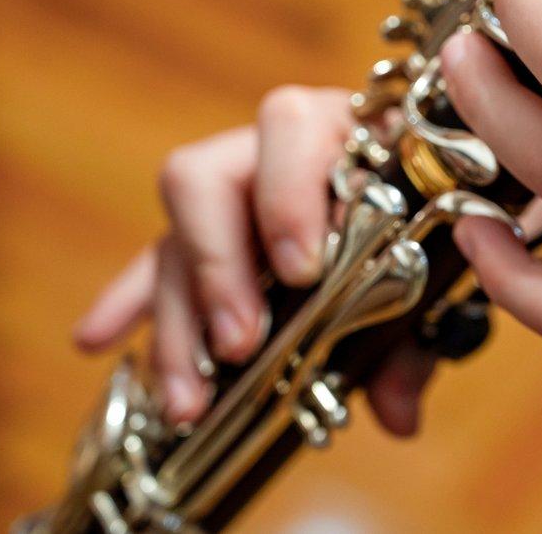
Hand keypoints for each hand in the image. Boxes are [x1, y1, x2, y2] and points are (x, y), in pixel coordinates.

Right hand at [73, 87, 435, 432]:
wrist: (443, 190)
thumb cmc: (438, 219)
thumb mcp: (438, 270)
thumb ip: (416, 334)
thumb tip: (396, 414)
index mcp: (342, 128)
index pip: (292, 128)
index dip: (287, 195)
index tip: (300, 270)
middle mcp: (272, 150)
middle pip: (207, 176)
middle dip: (217, 266)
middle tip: (240, 343)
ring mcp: (232, 191)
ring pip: (175, 234)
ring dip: (176, 319)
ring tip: (190, 398)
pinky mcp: (205, 233)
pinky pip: (153, 259)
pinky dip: (129, 301)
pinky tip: (98, 338)